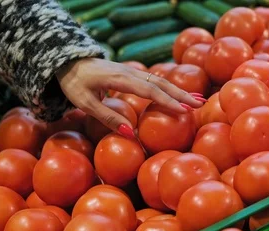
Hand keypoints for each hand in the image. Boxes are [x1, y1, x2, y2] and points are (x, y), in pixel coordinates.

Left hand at [56, 58, 203, 138]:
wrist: (68, 60)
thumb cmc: (73, 83)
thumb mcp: (84, 102)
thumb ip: (106, 117)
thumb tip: (129, 133)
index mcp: (120, 79)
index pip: (149, 90)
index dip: (167, 101)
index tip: (184, 110)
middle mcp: (130, 73)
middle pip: (160, 83)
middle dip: (181, 95)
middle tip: (201, 104)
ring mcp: (131, 72)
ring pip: (160, 81)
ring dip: (178, 91)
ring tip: (197, 100)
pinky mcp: (131, 74)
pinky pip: (153, 81)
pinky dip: (169, 88)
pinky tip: (178, 95)